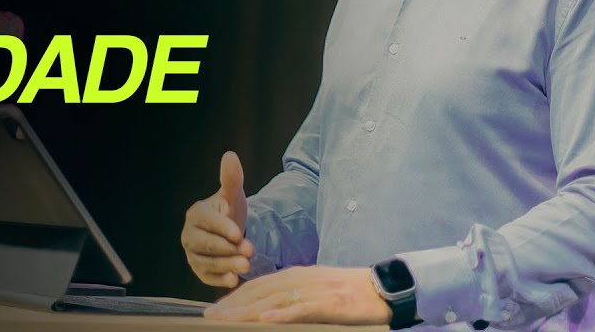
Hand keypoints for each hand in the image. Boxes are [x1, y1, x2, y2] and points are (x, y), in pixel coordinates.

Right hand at [181, 151, 253, 286]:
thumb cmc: (231, 211)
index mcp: (196, 214)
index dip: (223, 228)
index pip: (207, 222)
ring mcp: (192, 254)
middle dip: (228, 249)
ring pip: (208, 262)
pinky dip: (220, 279)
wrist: (232, 233)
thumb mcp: (233, 195)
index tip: (239, 233)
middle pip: (206, 244)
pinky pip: (207, 277)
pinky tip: (234, 280)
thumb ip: (231, 178)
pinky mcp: (200, 270)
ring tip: (247, 266)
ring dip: (227, 265)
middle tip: (250, 252)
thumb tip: (230, 155)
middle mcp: (189, 235)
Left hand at [203, 264, 393, 324]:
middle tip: (210, 316)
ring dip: (249, 309)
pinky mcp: (331, 303)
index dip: (235, 296)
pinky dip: (283, 313)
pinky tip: (266, 318)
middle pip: (261, 291)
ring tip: (227, 318)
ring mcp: (315, 290)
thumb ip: (292, 296)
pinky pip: (303, 309)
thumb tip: (267, 309)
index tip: (215, 309)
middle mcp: (302, 279)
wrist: (384, 288)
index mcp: (297, 276)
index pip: (259, 285)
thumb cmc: (349, 292)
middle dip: (234, 304)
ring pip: (276, 299)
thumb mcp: (315, 290)